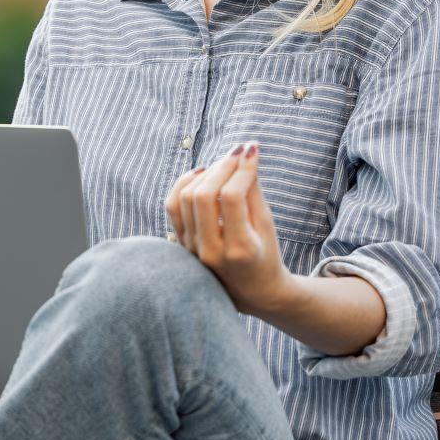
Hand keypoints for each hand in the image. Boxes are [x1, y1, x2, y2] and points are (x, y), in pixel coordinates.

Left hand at [163, 141, 292, 314]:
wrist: (252, 290)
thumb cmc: (265, 253)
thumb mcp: (266, 224)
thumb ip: (253, 190)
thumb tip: (244, 153)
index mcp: (239, 249)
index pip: (231, 197)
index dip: (241, 168)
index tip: (252, 150)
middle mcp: (210, 251)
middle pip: (203, 195)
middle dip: (221, 166)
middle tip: (238, 152)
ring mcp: (192, 249)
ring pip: (184, 198)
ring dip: (204, 173)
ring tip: (224, 163)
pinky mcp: (181, 243)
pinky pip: (173, 206)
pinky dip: (184, 184)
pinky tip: (202, 175)